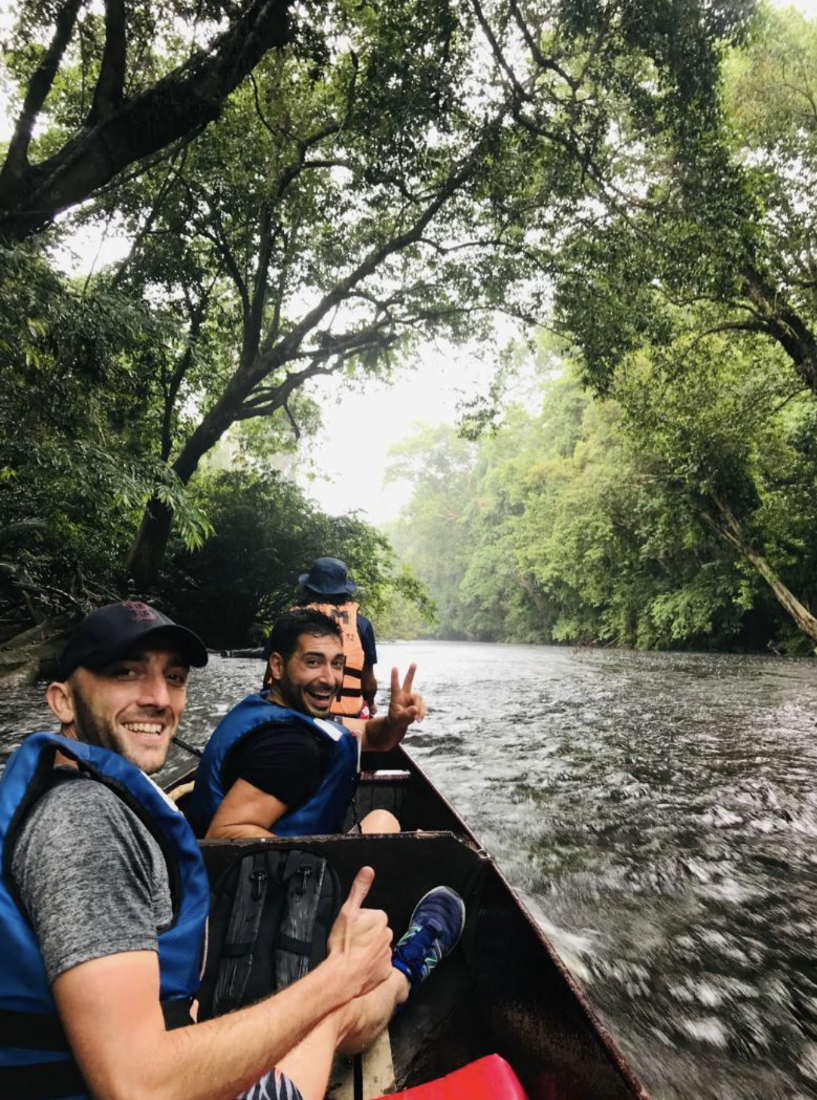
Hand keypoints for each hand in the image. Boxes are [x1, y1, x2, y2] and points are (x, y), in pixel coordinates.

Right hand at [327, 867, 393, 999]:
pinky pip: (379, 966)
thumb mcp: (348, 911)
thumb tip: (368, 869)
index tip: (349, 930)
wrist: (343, 976)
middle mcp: (388, 934)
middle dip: (365, 936)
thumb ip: (359, 889)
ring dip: (368, 951)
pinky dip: (371, 967)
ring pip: (377, 948)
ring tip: (353, 957)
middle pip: (375, 932)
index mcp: (380, 918)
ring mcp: (388, 954)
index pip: (370, 916)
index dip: (358, 922)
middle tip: (350, 943)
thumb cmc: (344, 943)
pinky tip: (360, 968)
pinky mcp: (386, 972)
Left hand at [387, 664, 424, 734]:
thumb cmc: (396, 720)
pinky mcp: (417, 704)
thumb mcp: (399, 719)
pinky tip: (419, 720)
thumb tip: (415, 709)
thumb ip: (406, 714)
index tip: (394, 667)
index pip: (395, 686)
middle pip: (408, 682)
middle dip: (411, 673)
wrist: (399, 724)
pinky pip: (422, 707)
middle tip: (414, 663)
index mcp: (396, 697)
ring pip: (419, 700)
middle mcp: (404, 695)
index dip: (395, 677)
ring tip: (417, 719)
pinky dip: (422, 713)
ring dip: (420, 709)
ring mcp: (411, 699)